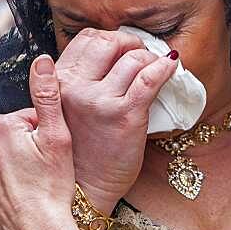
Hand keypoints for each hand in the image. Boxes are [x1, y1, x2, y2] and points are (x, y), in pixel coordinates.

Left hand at [0, 55, 78, 229]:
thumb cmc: (53, 188)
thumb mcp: (58, 137)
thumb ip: (48, 96)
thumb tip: (42, 60)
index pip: (28, 119)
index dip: (46, 136)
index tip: (54, 155)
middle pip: (11, 137)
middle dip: (27, 149)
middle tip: (45, 171)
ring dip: (14, 167)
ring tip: (33, 186)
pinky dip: (1, 187)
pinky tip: (18, 198)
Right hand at [55, 29, 177, 211]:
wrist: (84, 190)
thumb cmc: (78, 153)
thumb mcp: (64, 112)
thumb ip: (78, 83)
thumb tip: (110, 58)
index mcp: (59, 83)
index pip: (86, 39)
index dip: (109, 39)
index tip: (122, 50)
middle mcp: (75, 88)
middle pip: (108, 41)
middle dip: (130, 42)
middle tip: (141, 54)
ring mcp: (101, 101)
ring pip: (132, 58)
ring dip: (149, 57)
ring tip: (155, 67)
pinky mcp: (126, 115)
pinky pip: (149, 79)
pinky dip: (164, 67)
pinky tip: (170, 66)